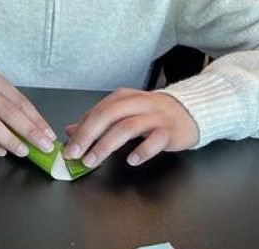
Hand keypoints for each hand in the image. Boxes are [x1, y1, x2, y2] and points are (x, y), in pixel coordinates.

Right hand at [0, 68, 56, 156]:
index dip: (36, 119)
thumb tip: (29, 127)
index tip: (48, 133)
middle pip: (8, 111)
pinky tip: (0, 151)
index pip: (19, 99)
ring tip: (23, 151)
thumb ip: (3, 102)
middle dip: (29, 131)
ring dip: (10, 139)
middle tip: (44, 146)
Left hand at [63, 88, 199, 167]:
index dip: (80, 130)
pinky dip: (142, 150)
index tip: (68, 148)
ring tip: (92, 161)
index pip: (96, 111)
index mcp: (122, 97)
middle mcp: (137, 103)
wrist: (189, 112)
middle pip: (108, 115)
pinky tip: (131, 160)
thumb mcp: (122, 113)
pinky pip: (156, 140)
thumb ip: (97, 121)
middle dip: (88, 136)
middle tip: (75, 154)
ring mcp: (155, 116)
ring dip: (106, 145)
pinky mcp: (171, 131)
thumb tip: (69, 131)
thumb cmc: (151, 114)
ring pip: (127, 127)